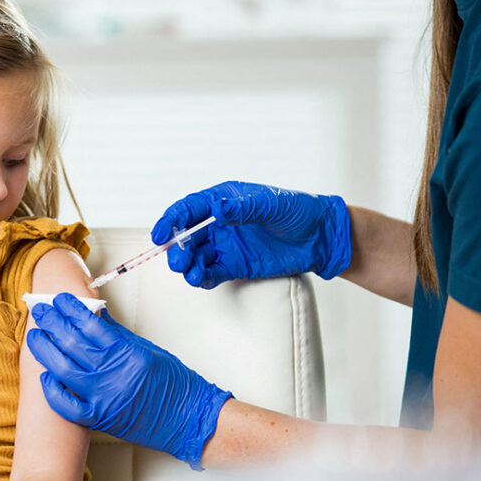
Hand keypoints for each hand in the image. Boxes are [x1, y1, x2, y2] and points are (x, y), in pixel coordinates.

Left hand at [27, 293, 232, 469]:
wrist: (187, 417)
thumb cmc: (172, 382)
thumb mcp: (146, 348)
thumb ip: (115, 334)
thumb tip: (92, 315)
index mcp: (125, 351)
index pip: (88, 322)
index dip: (69, 308)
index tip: (58, 299)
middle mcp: (111, 372)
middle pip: (70, 341)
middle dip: (51, 322)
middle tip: (40, 311)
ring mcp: (102, 397)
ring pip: (61, 369)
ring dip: (44, 350)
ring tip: (35, 336)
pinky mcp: (98, 418)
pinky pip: (66, 404)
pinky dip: (52, 389)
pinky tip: (45, 375)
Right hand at [151, 180, 351, 287]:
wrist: (320, 237)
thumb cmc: (298, 211)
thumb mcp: (271, 205)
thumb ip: (243, 208)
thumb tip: (219, 209)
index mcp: (223, 201)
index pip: (189, 209)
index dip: (171, 221)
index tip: (159, 234)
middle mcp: (219, 224)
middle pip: (187, 236)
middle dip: (178, 248)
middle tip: (178, 260)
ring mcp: (226, 246)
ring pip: (196, 257)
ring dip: (189, 266)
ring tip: (192, 274)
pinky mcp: (235, 266)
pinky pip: (212, 273)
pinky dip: (203, 277)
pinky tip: (201, 279)